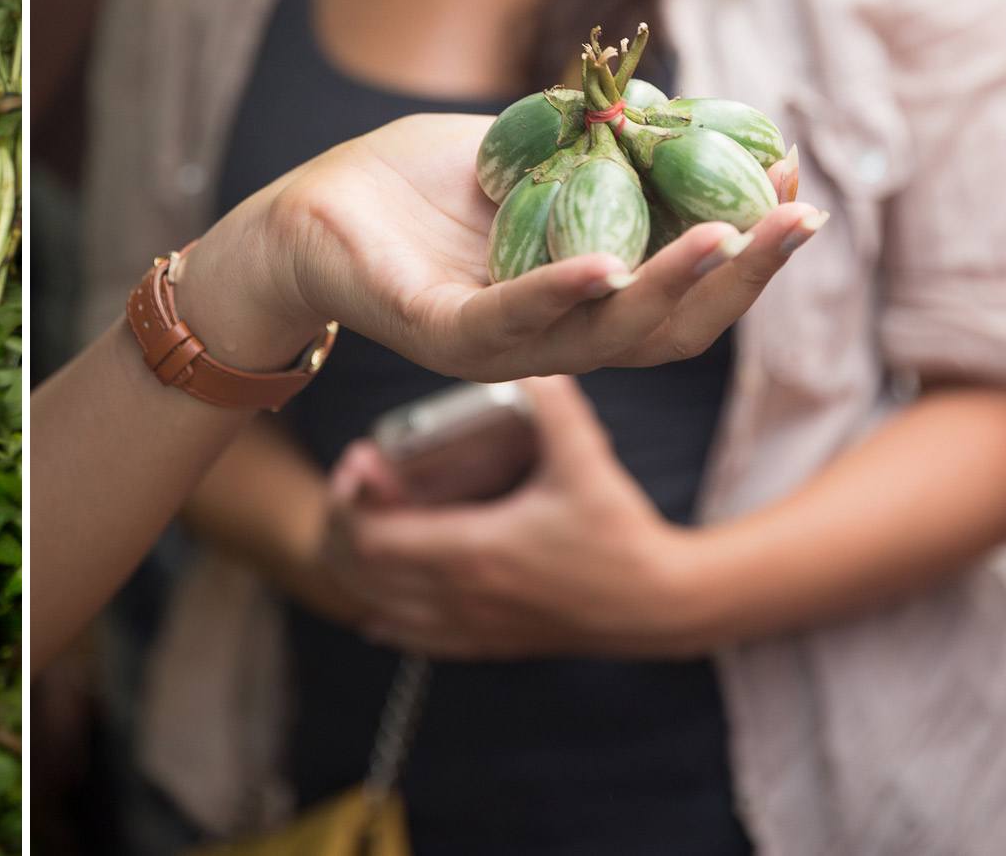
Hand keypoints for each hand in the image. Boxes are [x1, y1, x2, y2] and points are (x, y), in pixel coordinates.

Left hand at [180, 113, 822, 381]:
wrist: (298, 214)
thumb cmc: (405, 186)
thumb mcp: (516, 149)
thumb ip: (588, 142)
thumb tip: (673, 107)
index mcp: (575, 297)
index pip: (682, 290)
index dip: (747, 250)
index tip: (799, 190)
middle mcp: (547, 333)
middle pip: (669, 325)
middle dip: (744, 275)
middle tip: (801, 217)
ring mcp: (495, 343)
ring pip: (605, 333)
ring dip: (676, 285)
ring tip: (734, 236)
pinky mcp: (435, 331)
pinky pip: (508, 322)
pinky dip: (563, 292)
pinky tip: (612, 264)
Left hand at [323, 376, 703, 658]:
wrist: (662, 605)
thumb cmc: (622, 534)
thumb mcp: (585, 459)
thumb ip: (555, 406)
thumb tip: (530, 361)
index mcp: (472, 552)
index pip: (371, 537)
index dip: (349, 499)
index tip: (363, 460)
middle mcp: (461, 596)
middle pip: (360, 573)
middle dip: (343, 526)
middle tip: (359, 485)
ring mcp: (473, 626)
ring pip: (381, 608)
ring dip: (360, 569)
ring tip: (370, 525)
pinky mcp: (491, 644)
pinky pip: (417, 640)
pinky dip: (388, 616)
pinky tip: (381, 605)